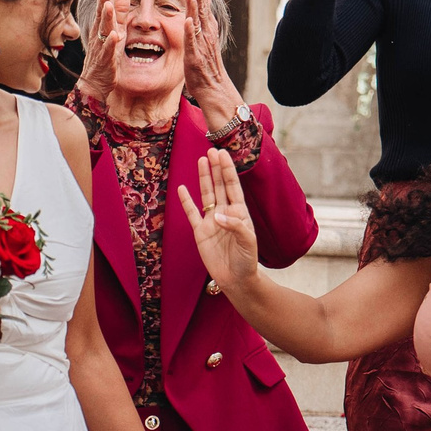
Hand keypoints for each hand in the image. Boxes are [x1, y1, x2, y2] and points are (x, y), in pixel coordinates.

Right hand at [76, 0, 126, 101]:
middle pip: (101, 15)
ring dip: (106, 18)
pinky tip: (115, 36)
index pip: (103, 6)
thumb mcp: (114, 32)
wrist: (94, 85)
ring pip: (103, 31)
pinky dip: (111, 44)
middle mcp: (99, 36)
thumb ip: (119, 14)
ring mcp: (101, 49)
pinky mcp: (106, 62)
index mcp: (101, 28)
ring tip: (109, 5)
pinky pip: (108, 52)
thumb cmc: (104, 57)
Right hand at [175, 147, 258, 287]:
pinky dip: (186, 202)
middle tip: (212, 150)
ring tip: (201, 161)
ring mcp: (211, 221)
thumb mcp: (248, 243)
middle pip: (220, 186)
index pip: (233, 186)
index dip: (227, 170)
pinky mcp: (200, 232)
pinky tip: (182, 189)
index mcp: (239, 212)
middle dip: (216, 168)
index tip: (223, 154)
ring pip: (207, 195)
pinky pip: (192, 213)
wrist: (236, 280)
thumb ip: (236, 226)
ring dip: (204, 179)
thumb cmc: (247, 261)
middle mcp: (225, 213)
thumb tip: (217, 215)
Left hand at [183, 0, 244, 132]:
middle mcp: (206, 34)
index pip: (202, 4)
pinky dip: (191, 31)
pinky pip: (192, 43)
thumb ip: (201, 19)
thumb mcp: (203, 38)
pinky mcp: (195, 57)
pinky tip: (187, 20)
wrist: (214, 89)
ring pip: (198, 22)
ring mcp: (201, 45)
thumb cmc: (206, 65)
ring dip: (194, 6)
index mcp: (206, 28)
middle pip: (201, 8)